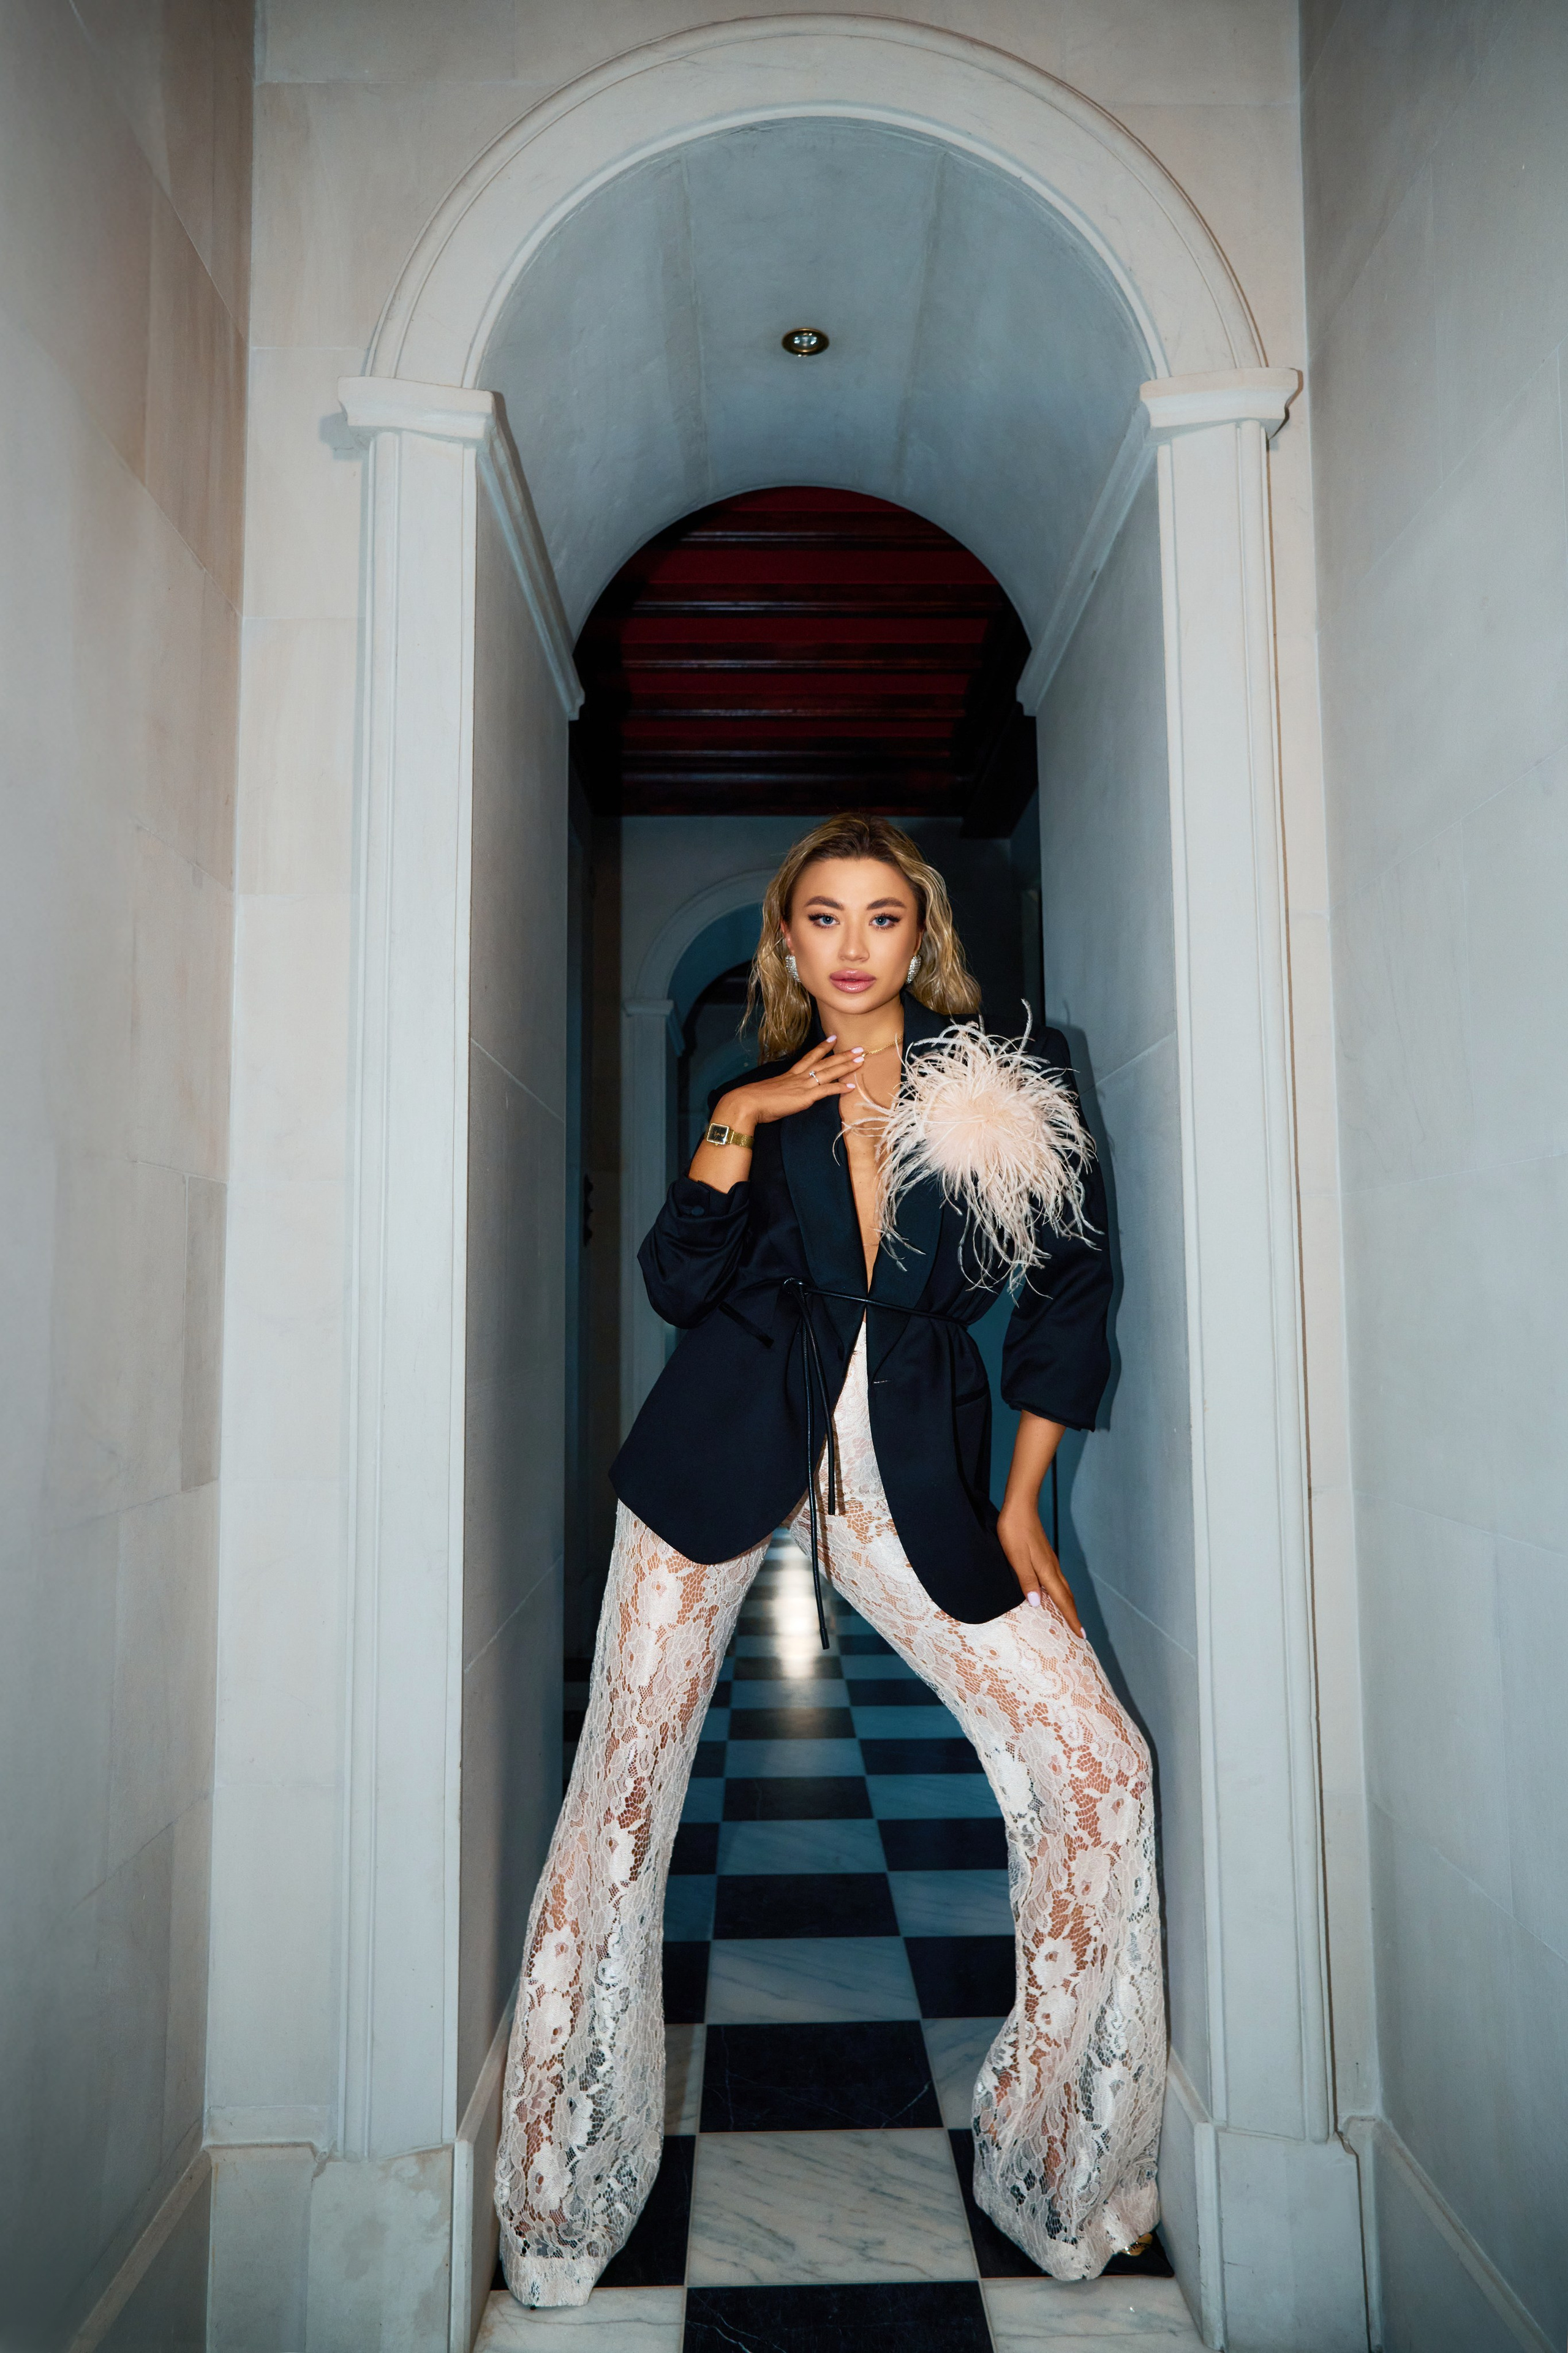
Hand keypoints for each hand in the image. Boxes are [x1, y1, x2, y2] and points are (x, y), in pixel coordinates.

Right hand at [719, 1037, 867, 1129]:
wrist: (747, 1102)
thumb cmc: (754, 1100)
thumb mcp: (770, 1092)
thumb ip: (781, 1092)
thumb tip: (784, 1096)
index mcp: (790, 1075)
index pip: (810, 1057)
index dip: (823, 1048)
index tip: (833, 1038)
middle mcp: (798, 1077)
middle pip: (825, 1062)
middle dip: (843, 1055)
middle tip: (859, 1048)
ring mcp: (802, 1086)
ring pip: (829, 1072)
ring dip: (846, 1066)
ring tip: (860, 1060)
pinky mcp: (805, 1097)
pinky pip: (826, 1090)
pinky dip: (839, 1088)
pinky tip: (851, 1086)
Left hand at [996, 1501, 1081, 1635]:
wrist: (1020, 1506)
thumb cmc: (1015, 1531)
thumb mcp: (1016, 1557)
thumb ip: (1027, 1580)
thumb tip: (1037, 1603)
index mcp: (1046, 1571)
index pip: (1062, 1600)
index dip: (1071, 1618)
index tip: (1081, 1635)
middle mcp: (1052, 1567)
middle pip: (1067, 1595)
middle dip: (1074, 1614)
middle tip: (1080, 1631)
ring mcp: (1050, 1560)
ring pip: (1063, 1587)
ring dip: (1068, 1603)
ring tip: (1070, 1616)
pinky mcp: (1045, 1555)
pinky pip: (1058, 1579)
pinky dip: (1061, 1592)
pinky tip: (1055, 1593)